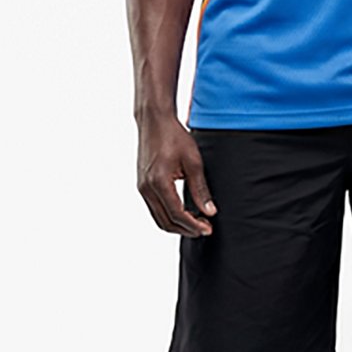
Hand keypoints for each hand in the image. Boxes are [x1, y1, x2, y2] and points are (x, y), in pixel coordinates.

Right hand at [137, 113, 216, 236]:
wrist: (154, 121)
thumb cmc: (174, 136)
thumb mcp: (193, 162)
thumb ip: (200, 189)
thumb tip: (210, 211)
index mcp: (159, 182)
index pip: (176, 214)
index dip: (193, 225)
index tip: (208, 229)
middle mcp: (146, 188)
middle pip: (165, 221)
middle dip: (186, 229)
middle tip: (205, 229)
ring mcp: (142, 187)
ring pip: (158, 218)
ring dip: (177, 224)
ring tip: (197, 223)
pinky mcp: (142, 185)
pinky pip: (155, 208)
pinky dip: (169, 215)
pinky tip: (184, 211)